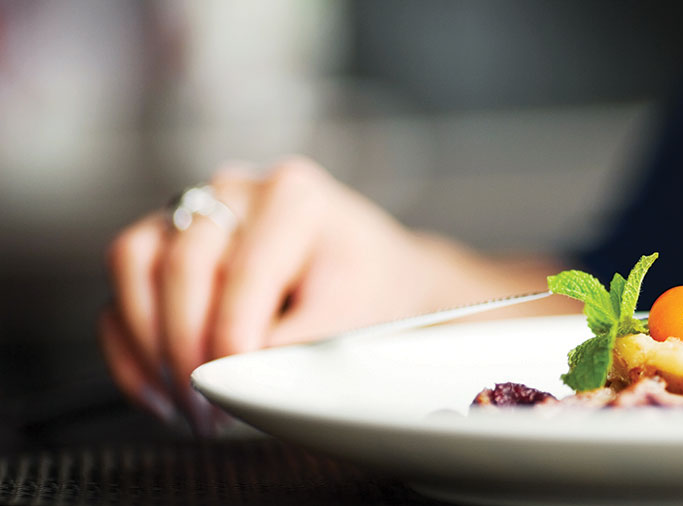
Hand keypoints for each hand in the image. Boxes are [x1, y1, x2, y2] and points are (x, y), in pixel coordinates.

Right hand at [100, 157, 566, 433]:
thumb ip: (293, 347)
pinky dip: (130, 343)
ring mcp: (195, 209)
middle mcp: (237, 191)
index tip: (229, 388)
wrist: (374, 276)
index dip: (230, 340)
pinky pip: (124, 283)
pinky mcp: (164, 237)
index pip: (245, 272)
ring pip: (134, 262)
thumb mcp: (350, 318)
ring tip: (180, 402)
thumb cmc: (367, 290)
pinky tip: (159, 390)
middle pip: (183, 266)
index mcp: (294, 197)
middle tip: (205, 410)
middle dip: (186, 349)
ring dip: (147, 342)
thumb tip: (232, 379)